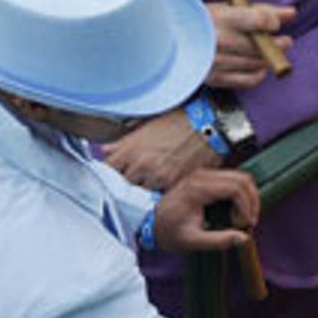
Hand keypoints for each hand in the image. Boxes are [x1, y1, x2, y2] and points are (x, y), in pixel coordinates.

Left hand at [104, 112, 222, 190]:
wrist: (211, 125)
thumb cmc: (182, 120)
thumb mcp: (149, 125)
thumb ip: (125, 141)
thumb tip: (107, 149)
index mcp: (130, 149)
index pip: (107, 170)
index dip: (111, 173)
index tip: (115, 174)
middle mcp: (141, 165)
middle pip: (123, 186)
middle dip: (127, 184)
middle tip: (134, 182)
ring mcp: (158, 177)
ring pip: (141, 195)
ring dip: (144, 192)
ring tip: (151, 187)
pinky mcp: (175, 185)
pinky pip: (161, 197)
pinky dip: (161, 196)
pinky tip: (164, 190)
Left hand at [154, 169, 259, 253]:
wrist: (150, 221)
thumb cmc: (169, 232)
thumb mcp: (192, 241)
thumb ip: (218, 241)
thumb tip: (243, 238)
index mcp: (198, 188)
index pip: (236, 188)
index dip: (247, 207)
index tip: (244, 225)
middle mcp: (203, 175)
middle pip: (243, 179)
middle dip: (252, 202)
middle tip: (247, 223)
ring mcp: (206, 174)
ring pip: (241, 177)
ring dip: (249, 198)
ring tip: (242, 219)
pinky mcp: (208, 177)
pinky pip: (234, 180)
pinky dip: (241, 195)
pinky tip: (236, 213)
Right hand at [206, 0, 294, 89]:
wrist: (169, 40)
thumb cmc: (202, 20)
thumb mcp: (227, 8)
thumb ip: (261, 10)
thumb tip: (292, 13)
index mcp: (219, 18)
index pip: (259, 20)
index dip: (273, 21)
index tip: (275, 23)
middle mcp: (217, 41)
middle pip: (261, 46)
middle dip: (279, 43)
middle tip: (284, 41)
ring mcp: (215, 62)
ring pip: (257, 63)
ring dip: (269, 58)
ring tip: (269, 51)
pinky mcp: (214, 79)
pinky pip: (249, 80)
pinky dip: (259, 74)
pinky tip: (259, 65)